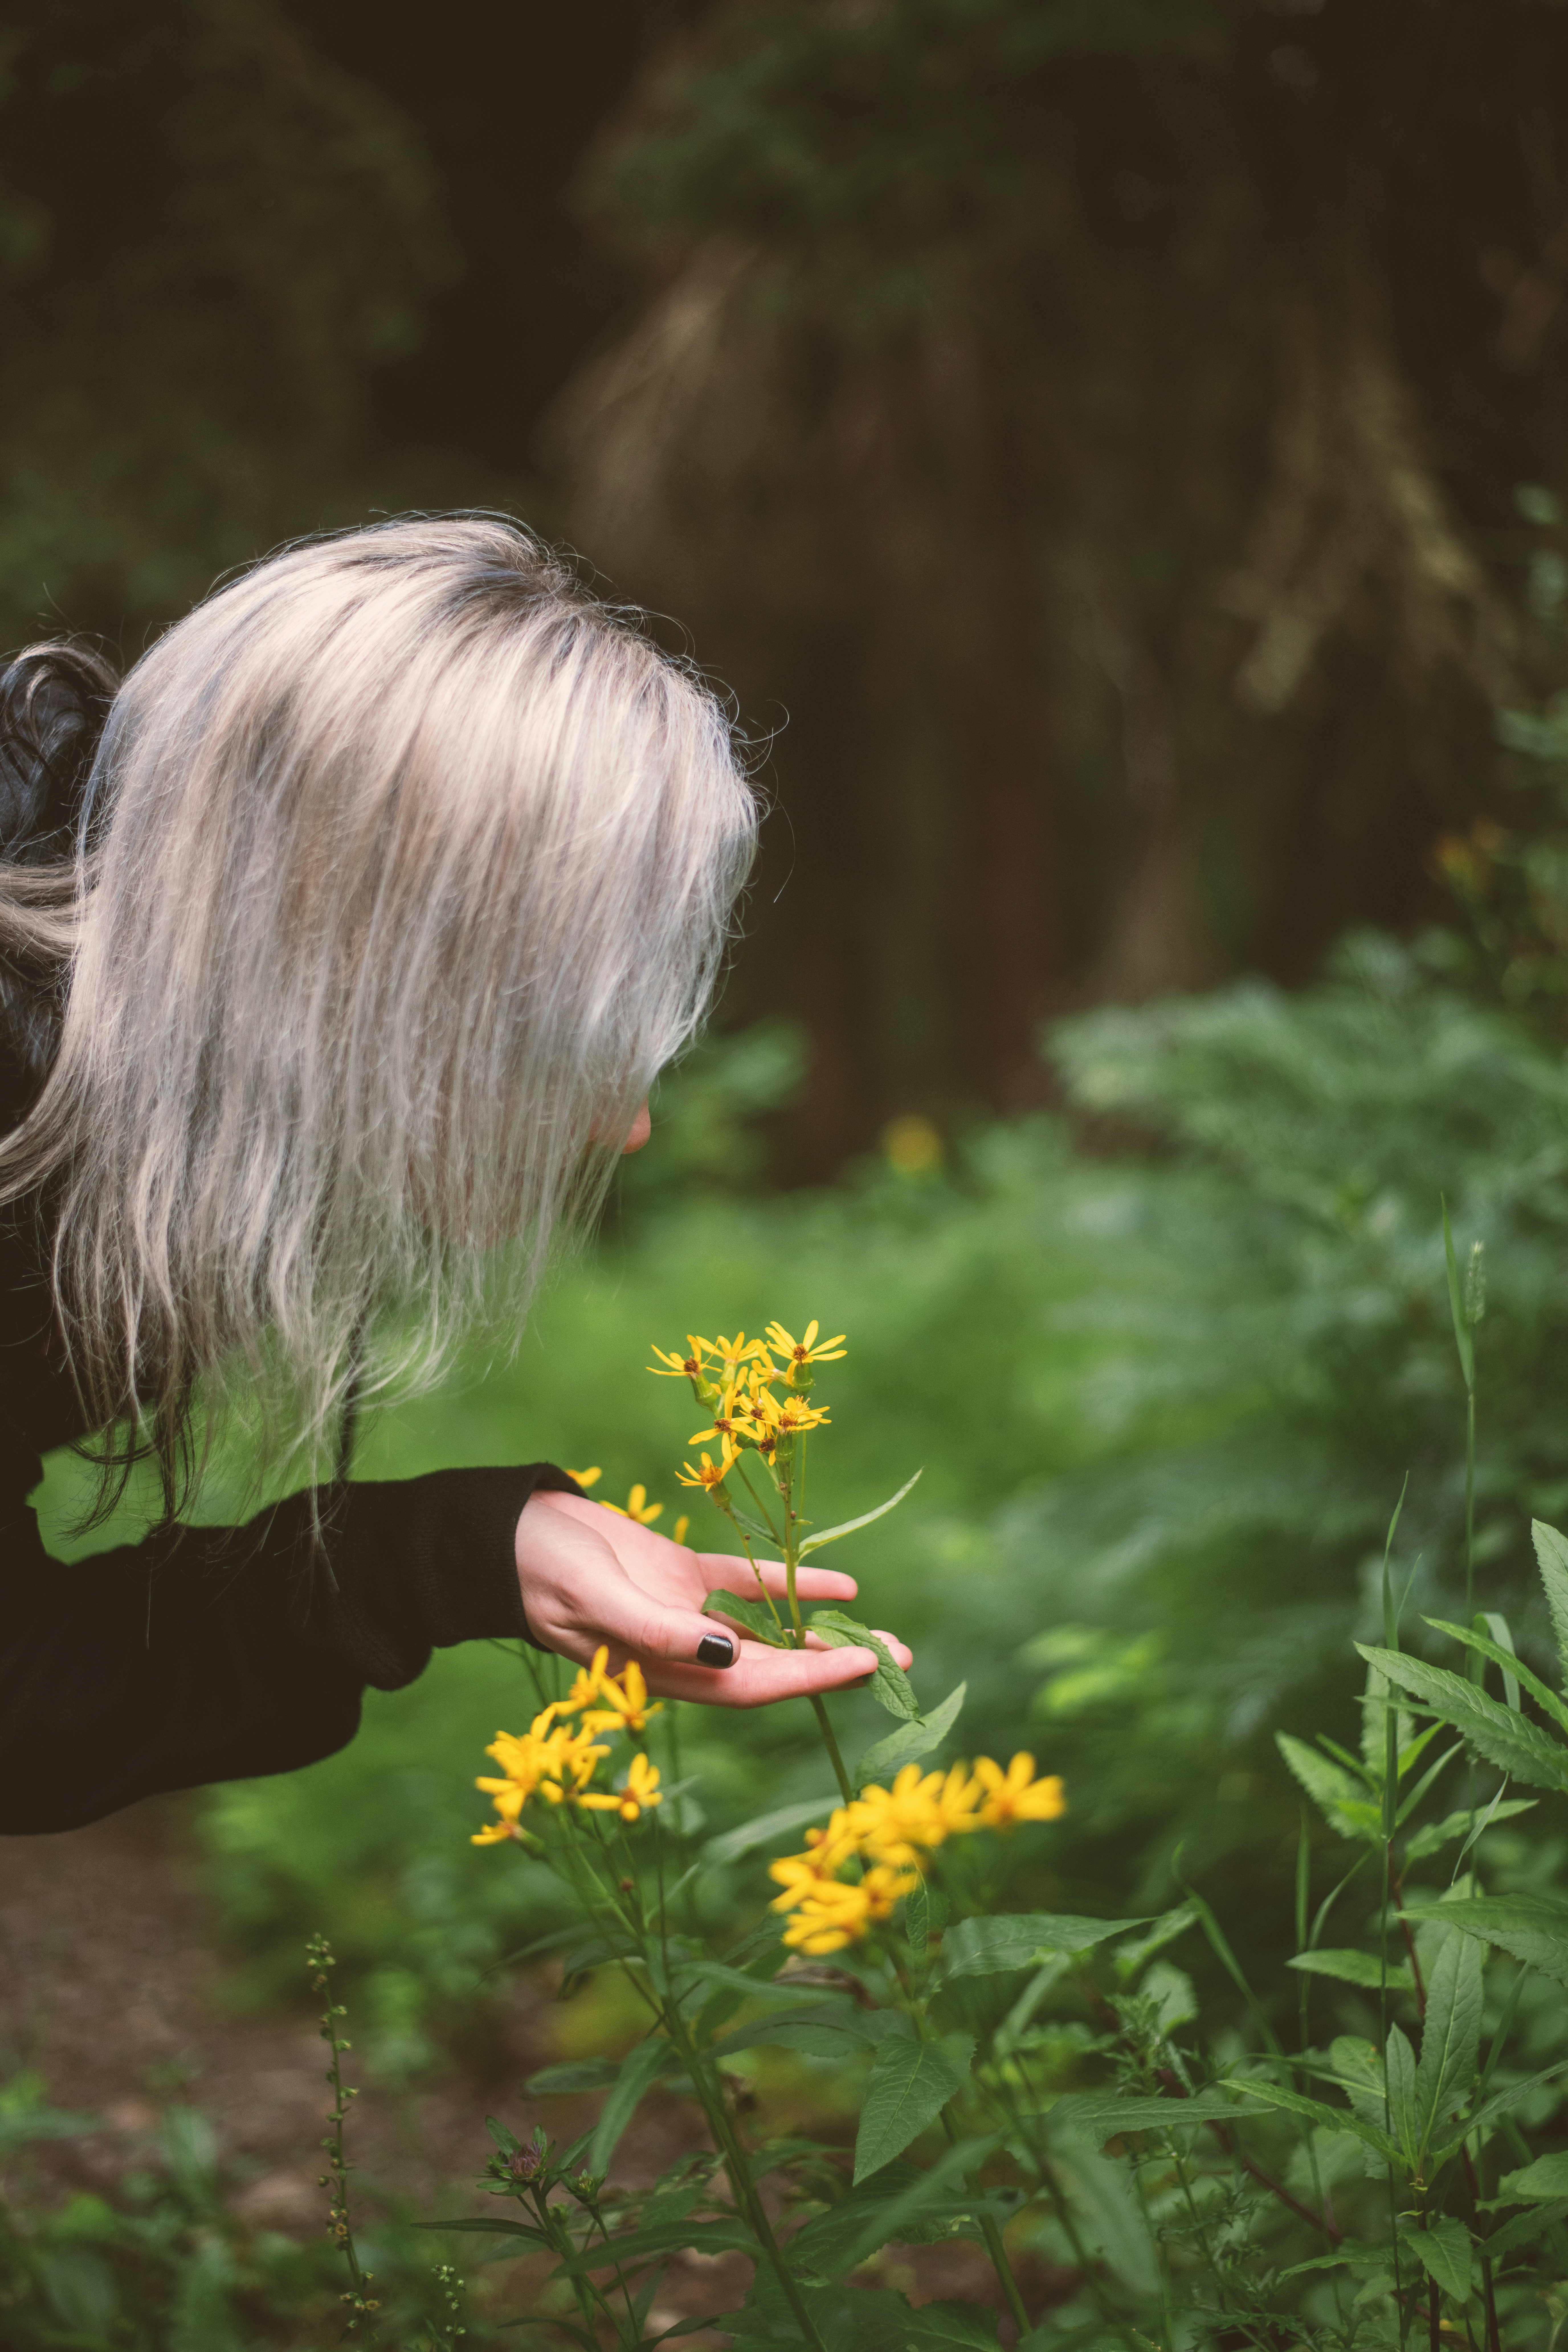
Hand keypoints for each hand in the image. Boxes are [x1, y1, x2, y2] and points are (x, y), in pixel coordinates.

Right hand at [514, 1489, 912, 1707]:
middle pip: (773, 1665)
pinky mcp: (679, 1575)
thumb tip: (723, 1652)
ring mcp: (684, 1612)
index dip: (811, 1677)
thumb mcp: (596, 1597)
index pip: (752, 1681)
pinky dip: (793, 1585)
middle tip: (904, 1661)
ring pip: (768, 1630)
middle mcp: (683, 1648)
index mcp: (662, 1667)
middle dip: (835, 1665)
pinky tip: (843, 1585)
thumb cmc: (539, 1569)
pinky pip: (748, 1585)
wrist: (503, 1535)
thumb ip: (656, 1628)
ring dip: (824, 1632)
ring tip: (885, 1636)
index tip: (867, 1665)